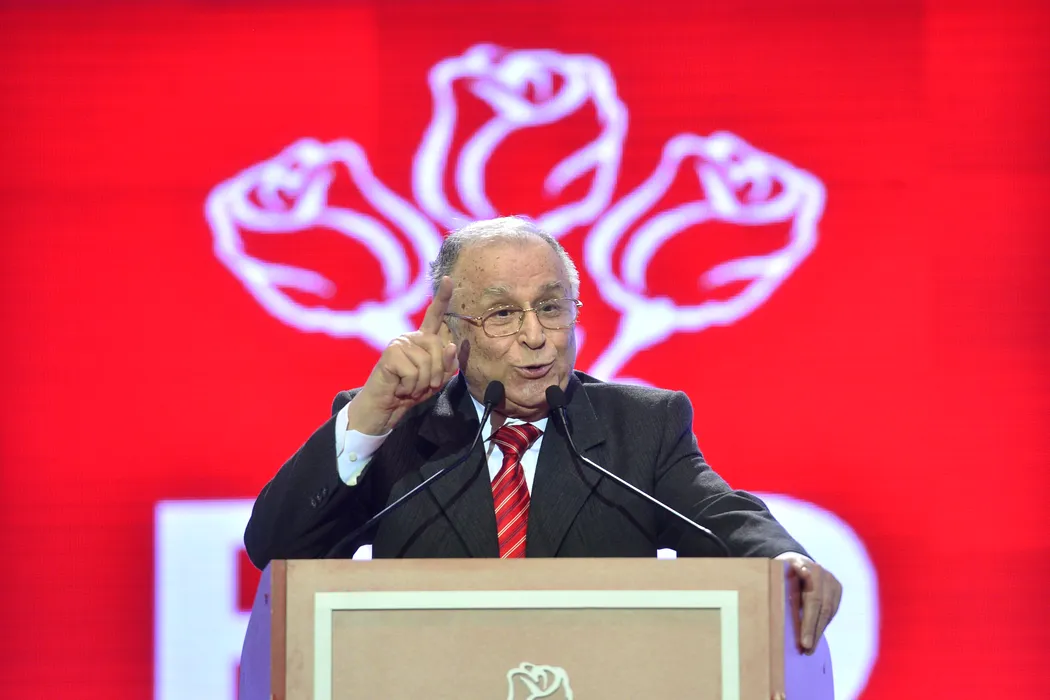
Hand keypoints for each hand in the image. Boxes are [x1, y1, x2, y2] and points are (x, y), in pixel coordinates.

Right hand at [345, 276, 458, 434]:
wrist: (385, 407)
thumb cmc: (411, 391)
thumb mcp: (435, 380)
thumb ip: (447, 365)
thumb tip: (452, 345)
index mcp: (423, 340)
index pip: (435, 316)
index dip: (442, 297)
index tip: (448, 279)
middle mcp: (411, 336)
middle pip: (439, 348)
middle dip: (436, 373)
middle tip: (423, 385)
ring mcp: (399, 343)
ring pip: (427, 363)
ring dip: (422, 383)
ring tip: (410, 387)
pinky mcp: (390, 354)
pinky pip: (414, 372)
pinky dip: (410, 387)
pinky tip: (400, 387)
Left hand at [779, 553, 841, 654]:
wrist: (796, 561)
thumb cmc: (781, 572)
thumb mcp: (777, 574)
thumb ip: (780, 584)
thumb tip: (785, 598)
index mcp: (806, 568)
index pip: (813, 600)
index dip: (809, 623)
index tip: (804, 642)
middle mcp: (823, 574)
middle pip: (823, 608)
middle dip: (815, 631)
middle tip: (807, 650)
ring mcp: (832, 581)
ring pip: (829, 611)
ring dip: (819, 631)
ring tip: (810, 648)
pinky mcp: (837, 589)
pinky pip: (832, 611)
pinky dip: (823, 624)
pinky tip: (815, 636)